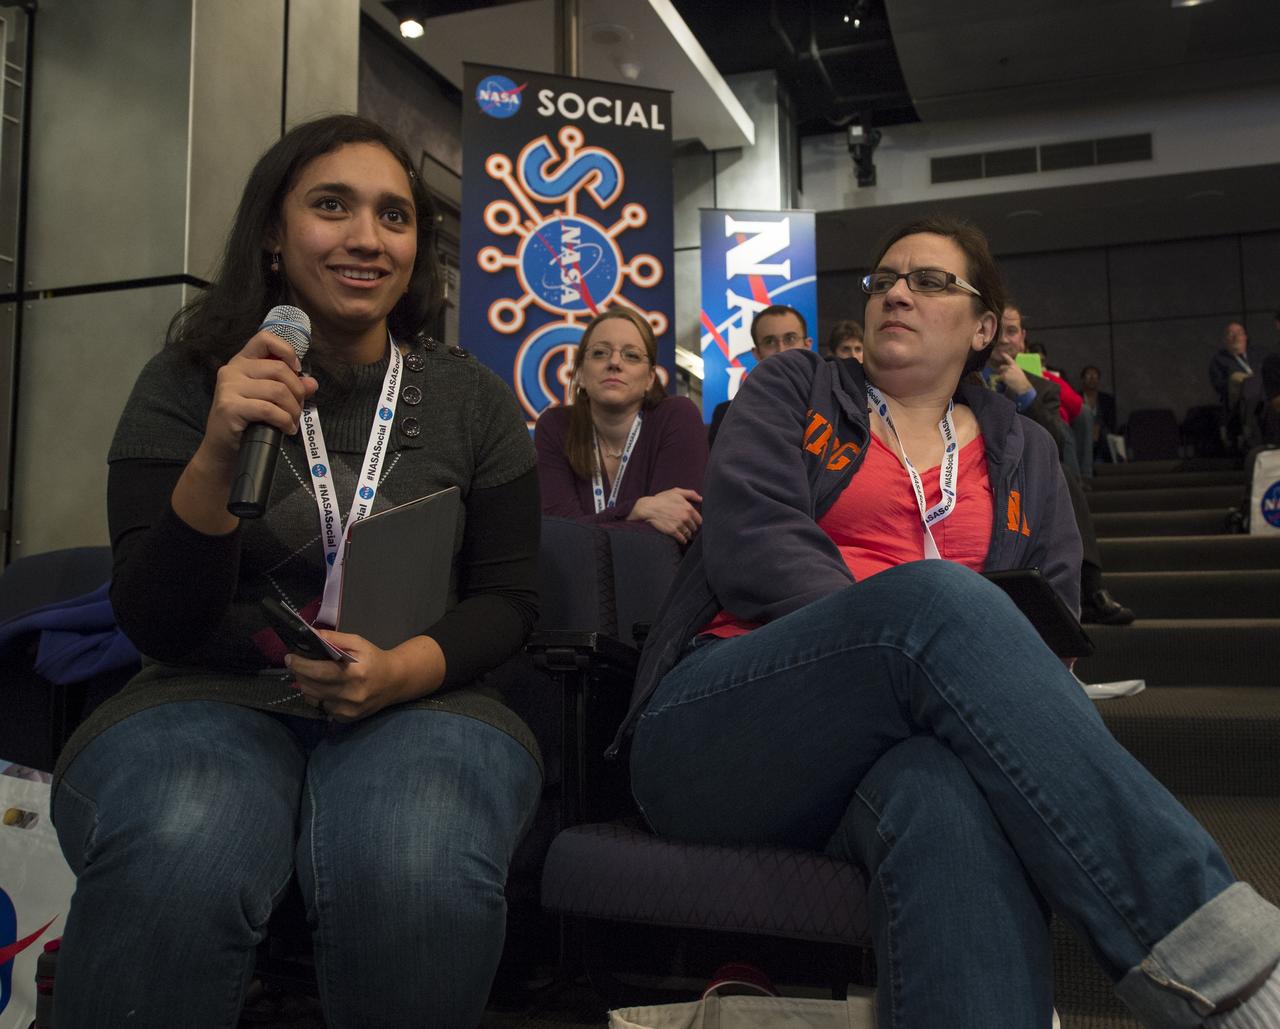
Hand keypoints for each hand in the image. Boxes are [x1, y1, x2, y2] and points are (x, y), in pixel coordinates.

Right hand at [197, 329, 317, 475]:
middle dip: (298, 392)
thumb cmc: (247, 422)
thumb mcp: (269, 400)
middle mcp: (233, 370)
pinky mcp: (229, 407)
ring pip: (278, 391)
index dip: (287, 351)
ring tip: (292, 422)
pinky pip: (269, 409)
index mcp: (242, 362)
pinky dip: (284, 421)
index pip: (265, 339)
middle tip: (298, 409)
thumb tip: (312, 383)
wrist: (222, 449)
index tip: (297, 370)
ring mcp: (229, 387)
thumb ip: (290, 387)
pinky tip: (286, 429)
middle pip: (280, 370)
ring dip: (293, 410)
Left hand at [286, 632, 443, 721]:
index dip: (300, 665)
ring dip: (307, 686)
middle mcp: (350, 694)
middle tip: (298, 665)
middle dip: (300, 674)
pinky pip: (321, 707)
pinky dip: (319, 697)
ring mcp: (348, 709)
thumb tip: (311, 635)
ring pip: (312, 698)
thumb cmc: (374, 659)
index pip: (317, 671)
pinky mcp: (346, 718)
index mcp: (354, 673)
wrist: (395, 682)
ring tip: (311, 675)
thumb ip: (334, 638)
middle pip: (310, 686)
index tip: (290, 657)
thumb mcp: (358, 643)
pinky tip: (326, 688)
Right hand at [629, 487, 702, 543]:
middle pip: (694, 528)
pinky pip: (682, 539)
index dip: (697, 522)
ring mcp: (679, 525)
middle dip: (692, 528)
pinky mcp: (672, 532)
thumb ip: (690, 494)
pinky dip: (683, 540)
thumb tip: (701, 499)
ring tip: (685, 535)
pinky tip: (682, 539)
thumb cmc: (661, 499)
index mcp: (688, 508)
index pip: (699, 520)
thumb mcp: (676, 492)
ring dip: (688, 535)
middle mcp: (685, 517)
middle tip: (689, 529)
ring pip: (689, 534)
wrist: (648, 508)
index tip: (693, 523)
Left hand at [990, 351, 1031, 394]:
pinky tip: (1004, 383)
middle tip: (1005, 376)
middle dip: (1001, 371)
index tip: (1002, 353)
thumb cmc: (1022, 380)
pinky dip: (999, 381)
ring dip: (1001, 377)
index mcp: (1015, 365)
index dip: (1005, 355)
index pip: (1009, 359)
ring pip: (1000, 374)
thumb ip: (1013, 370)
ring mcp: (1007, 371)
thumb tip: (1007, 371)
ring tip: (1007, 381)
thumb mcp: (1019, 372)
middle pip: (1001, 367)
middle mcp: (1010, 367)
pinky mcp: (1004, 376)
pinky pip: (998, 378)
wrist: (1023, 386)